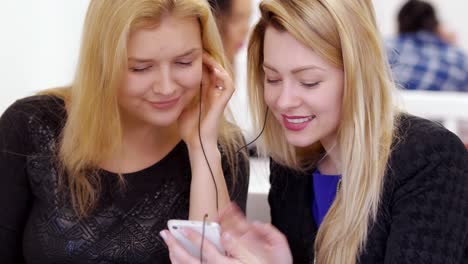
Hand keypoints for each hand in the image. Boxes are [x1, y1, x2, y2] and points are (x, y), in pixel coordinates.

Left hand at [161, 203, 292, 263]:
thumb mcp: (269, 254)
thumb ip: (245, 244)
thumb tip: (227, 234)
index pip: (207, 250)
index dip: (195, 237)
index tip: (185, 229)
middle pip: (191, 262)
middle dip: (175, 247)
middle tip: (166, 235)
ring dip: (175, 257)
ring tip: (168, 246)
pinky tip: (177, 260)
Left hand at [177, 53, 233, 148]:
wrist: (196, 143)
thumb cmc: (189, 128)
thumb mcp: (180, 106)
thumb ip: (179, 95)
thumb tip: (167, 84)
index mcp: (204, 93)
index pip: (205, 72)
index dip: (200, 62)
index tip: (190, 53)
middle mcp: (213, 93)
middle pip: (214, 70)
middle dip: (207, 59)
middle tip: (198, 49)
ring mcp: (219, 98)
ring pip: (224, 75)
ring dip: (217, 64)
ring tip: (207, 57)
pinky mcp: (222, 103)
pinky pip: (229, 86)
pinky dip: (224, 77)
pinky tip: (214, 70)